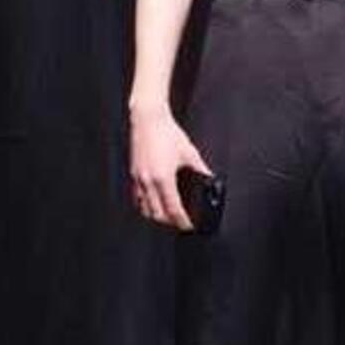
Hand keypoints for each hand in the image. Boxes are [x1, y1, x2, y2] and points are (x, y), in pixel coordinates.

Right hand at [128, 102, 212, 230]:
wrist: (148, 119)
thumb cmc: (167, 133)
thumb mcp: (189, 152)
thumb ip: (201, 169)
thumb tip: (210, 179)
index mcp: (163, 178)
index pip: (173, 209)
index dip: (182, 221)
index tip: (188, 226)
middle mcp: (148, 181)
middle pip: (157, 214)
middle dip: (169, 222)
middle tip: (180, 222)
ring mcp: (138, 178)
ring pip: (144, 208)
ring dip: (156, 215)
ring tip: (167, 216)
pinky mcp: (133, 173)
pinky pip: (137, 197)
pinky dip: (145, 204)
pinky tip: (153, 202)